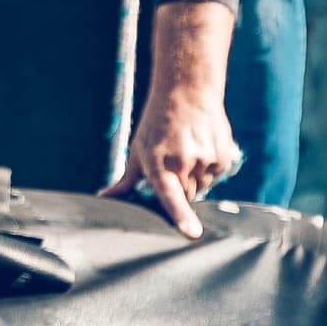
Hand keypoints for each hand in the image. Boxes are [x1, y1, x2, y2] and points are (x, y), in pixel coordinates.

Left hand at [116, 0, 239, 236]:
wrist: (187, 92)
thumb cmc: (156, 124)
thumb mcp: (138, 150)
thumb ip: (125, 181)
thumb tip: (104, 198)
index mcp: (158, 162)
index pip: (171, 195)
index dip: (181, 216)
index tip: (192, 233)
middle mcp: (183, 161)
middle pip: (186, 197)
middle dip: (180, 188)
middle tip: (174, 164)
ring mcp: (205, 159)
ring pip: (202, 187)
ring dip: (195, 178)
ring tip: (187, 152)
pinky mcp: (223, 157)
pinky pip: (215, 177)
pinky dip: (209, 169)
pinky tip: (201, 149)